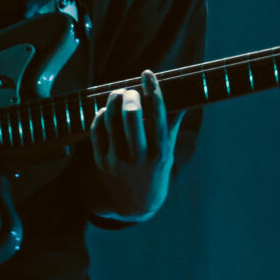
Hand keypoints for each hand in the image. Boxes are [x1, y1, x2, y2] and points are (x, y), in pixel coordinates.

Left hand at [89, 71, 174, 222]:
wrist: (135, 205)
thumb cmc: (155, 172)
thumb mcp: (167, 154)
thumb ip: (170, 126)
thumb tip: (182, 98)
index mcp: (160, 153)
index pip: (158, 116)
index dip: (153, 91)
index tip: (148, 74)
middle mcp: (140, 158)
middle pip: (132, 116)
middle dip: (131, 96)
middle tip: (131, 90)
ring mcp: (118, 161)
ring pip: (111, 121)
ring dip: (113, 101)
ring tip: (118, 94)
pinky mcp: (101, 163)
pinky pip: (97, 132)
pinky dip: (100, 116)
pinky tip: (106, 111)